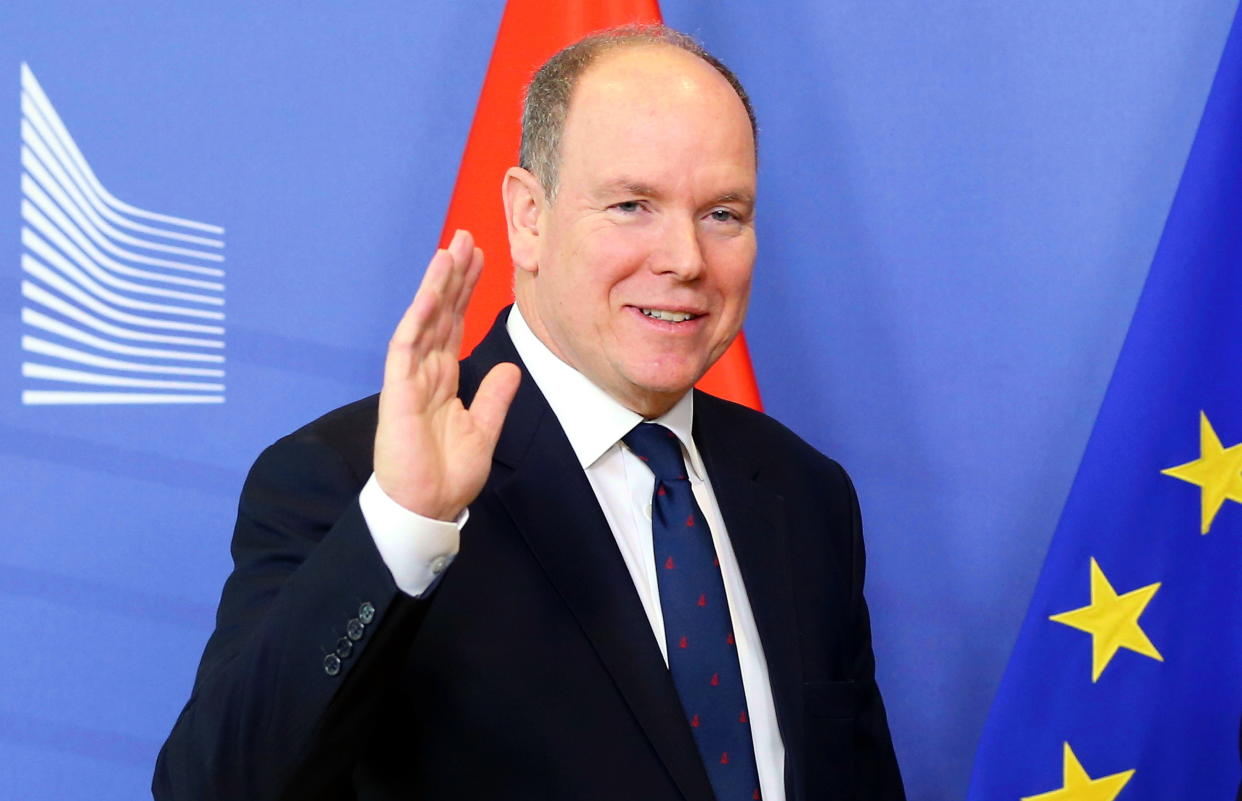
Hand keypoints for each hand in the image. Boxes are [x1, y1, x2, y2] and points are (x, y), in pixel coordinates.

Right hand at [373, 230, 520, 519]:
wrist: (426, 508)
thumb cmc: (446, 476)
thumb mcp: (483, 431)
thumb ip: (495, 398)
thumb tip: (510, 368)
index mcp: (444, 380)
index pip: (455, 324)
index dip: (466, 291)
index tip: (479, 259)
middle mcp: (425, 372)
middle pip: (440, 312)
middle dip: (453, 275)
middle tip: (465, 237)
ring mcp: (410, 379)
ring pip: (424, 320)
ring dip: (436, 285)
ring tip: (449, 249)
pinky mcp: (399, 391)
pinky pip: (407, 346)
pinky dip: (419, 316)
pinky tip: (430, 291)